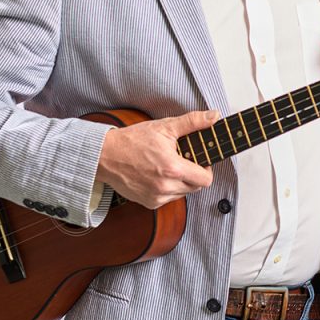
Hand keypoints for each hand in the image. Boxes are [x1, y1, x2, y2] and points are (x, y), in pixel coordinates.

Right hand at [95, 111, 217, 208]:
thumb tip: (214, 116)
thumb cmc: (133, 140)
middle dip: (194, 174)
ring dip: (181, 182)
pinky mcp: (148, 203)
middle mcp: (165, 187)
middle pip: (196, 187)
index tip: (199, 160)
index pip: (205, 180)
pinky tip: (158, 175)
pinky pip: (168, 198)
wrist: (105, 155)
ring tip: (168, 166)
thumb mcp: (165, 127)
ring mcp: (156, 197)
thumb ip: (193, 122)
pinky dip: (168, 188)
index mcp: (172, 169)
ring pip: (182, 193)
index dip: (206, 169)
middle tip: (183, 160)